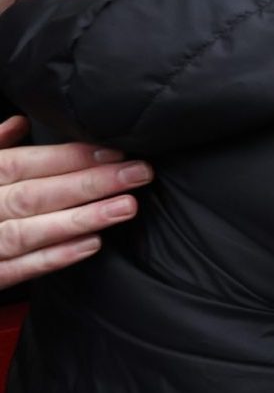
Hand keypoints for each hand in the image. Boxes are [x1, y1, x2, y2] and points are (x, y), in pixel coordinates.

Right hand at [0, 116, 145, 289]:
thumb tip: (18, 122)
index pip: (24, 163)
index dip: (69, 157)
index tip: (115, 151)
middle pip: (34, 193)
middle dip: (89, 184)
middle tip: (138, 175)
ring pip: (28, 231)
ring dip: (79, 219)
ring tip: (125, 208)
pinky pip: (15, 270)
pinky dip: (52, 257)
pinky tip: (89, 245)